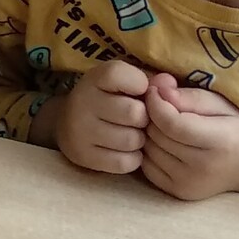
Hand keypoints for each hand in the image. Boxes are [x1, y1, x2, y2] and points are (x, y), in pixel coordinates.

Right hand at [34, 57, 149, 174]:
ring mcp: (79, 131)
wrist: (69, 124)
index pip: (124, 76)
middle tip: (139, 120)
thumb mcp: (127, 82)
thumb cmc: (110, 100)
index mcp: (95, 78)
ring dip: (140, 140)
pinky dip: (133, 158)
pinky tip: (126, 150)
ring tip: (133, 134)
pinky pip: (125, 162)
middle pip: (134, 113)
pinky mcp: (83, 156)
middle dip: (144, 118)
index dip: (141, 86)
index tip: (138, 92)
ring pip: (132, 140)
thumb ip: (152, 81)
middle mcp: (82, 101)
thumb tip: (169, 84)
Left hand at [139, 74, 238, 201]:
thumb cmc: (238, 129)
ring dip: (149, 133)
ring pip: (148, 150)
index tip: (154, 90)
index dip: (155, 103)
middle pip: (156, 135)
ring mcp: (188, 184)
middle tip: (161, 106)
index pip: (171, 123)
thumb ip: (190, 97)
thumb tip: (158, 90)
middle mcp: (202, 168)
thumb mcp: (222, 104)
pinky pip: (146, 165)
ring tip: (164, 123)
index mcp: (219, 143)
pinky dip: (149, 150)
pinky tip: (163, 142)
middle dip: (152, 116)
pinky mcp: (177, 192)